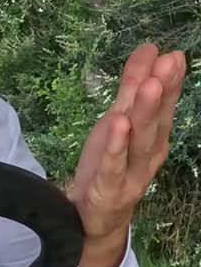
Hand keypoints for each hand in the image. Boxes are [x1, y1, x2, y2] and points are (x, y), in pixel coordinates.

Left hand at [67, 43, 186, 251]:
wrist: (93, 218)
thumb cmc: (108, 165)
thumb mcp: (117, 121)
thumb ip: (131, 88)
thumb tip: (150, 48)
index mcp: (153, 137)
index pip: (163, 106)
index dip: (169, 82)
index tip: (173, 55)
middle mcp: (148, 154)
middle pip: (155, 121)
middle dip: (163, 92)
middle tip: (168, 63)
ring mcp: (131, 173)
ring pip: (139, 142)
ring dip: (145, 113)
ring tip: (148, 86)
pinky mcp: (109, 189)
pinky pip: (112, 166)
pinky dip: (116, 146)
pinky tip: (118, 125)